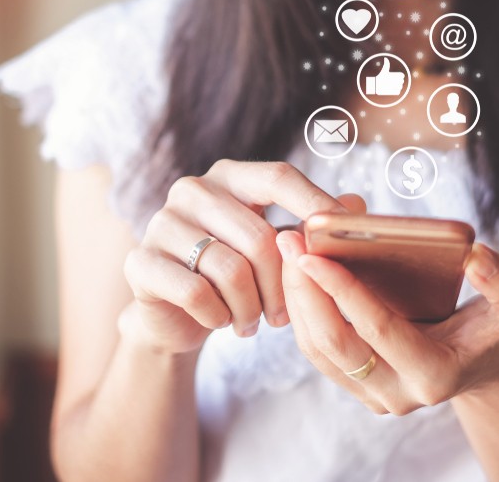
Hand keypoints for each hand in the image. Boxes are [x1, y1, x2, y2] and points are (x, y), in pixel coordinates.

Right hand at [120, 159, 349, 353]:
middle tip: (284, 315)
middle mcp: (192, 189)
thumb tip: (358, 206)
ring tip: (253, 323)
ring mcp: (161, 222)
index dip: (315, 204)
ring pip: (230, 269)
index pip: (279, 177)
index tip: (341, 235)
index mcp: (230, 176)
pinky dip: (218, 316)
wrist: (175, 315)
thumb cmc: (234, 275)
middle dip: (281, 286)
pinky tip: (220, 321)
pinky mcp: (140, 261)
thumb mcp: (275, 248)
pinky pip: (196, 293)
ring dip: (250, 308)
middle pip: (260, 236)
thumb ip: (310, 225)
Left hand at [276, 224, 498, 414]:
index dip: (343, 291)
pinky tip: (297, 269)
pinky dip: (302, 308)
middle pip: (334, 343)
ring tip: (287, 246)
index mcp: (436, 374)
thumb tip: (475, 257)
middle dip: (305, 290)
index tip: (314, 252)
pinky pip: (317, 348)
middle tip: (289, 240)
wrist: (486, 361)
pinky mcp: (358, 384)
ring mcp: (374, 394)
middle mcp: (399, 393)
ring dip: (296, 296)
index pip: (379, 330)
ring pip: (317, 348)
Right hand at [365, 57, 405, 95]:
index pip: (401, 75)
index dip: (401, 76)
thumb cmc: (380, 77)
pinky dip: (398, 90)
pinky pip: (398, 91)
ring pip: (400, 86)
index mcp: (395, 76)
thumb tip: (385, 58)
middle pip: (401, 81)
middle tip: (398, 81)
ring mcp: (394, 87)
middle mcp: (395, 82)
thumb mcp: (384, 71)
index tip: (400, 76)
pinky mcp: (393, 92)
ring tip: (398, 85)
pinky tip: (397, 89)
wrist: (375, 85)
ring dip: (400, 86)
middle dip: (400, 81)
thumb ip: (386, 64)